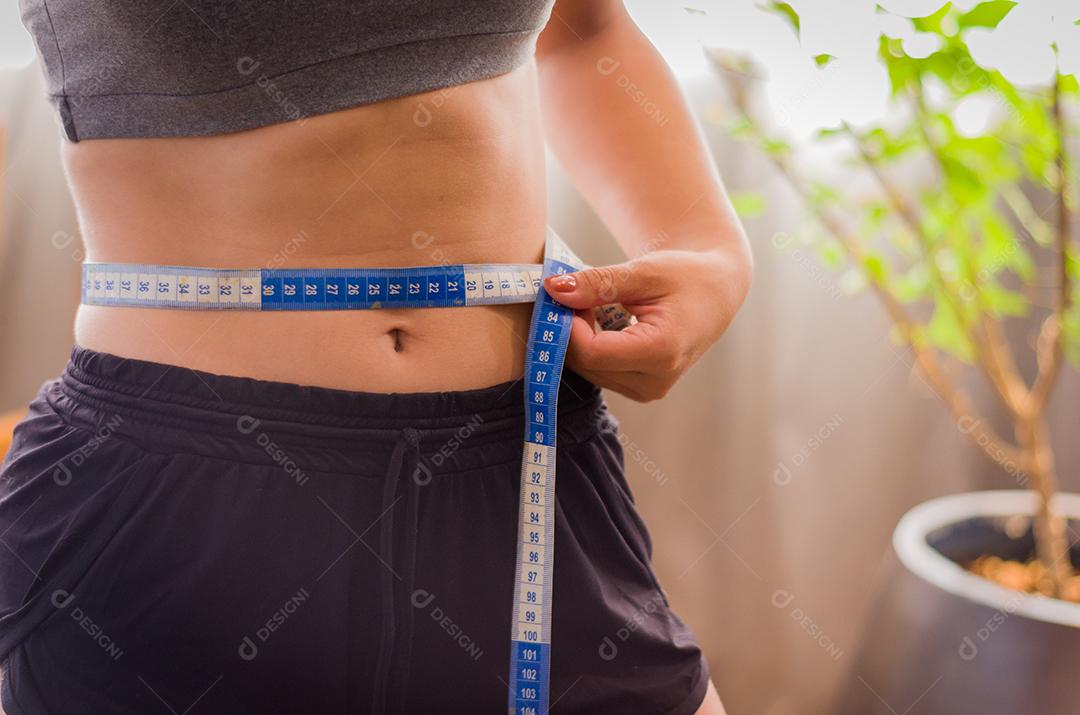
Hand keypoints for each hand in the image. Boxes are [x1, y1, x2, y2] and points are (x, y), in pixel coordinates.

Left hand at [543, 247, 751, 401]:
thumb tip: (554, 289)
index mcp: (662, 351)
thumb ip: (598, 283)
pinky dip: (590, 346)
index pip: (591, 351)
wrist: (714, 293)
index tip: (565, 294)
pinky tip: (602, 322)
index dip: (568, 325)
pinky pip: (598, 372)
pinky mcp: (640, 388)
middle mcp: (655, 380)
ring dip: (579, 338)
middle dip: (570, 330)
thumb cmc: (686, 276)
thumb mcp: (643, 271)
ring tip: (596, 305)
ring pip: (588, 370)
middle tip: (577, 294)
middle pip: (586, 364)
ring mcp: (647, 389)